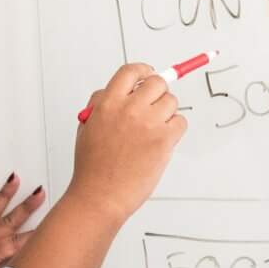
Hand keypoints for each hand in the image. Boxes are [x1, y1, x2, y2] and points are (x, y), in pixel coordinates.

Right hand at [67, 63, 186, 221]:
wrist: (100, 196)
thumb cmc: (93, 168)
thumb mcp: (87, 128)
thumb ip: (101, 105)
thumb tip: (121, 92)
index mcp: (107, 103)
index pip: (130, 72)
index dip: (143, 71)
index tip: (148, 74)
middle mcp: (128, 108)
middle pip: (157, 83)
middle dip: (158, 93)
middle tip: (155, 108)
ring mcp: (148, 123)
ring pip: (172, 101)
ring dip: (167, 113)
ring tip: (153, 132)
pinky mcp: (164, 139)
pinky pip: (181, 122)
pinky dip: (175, 130)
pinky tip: (162, 142)